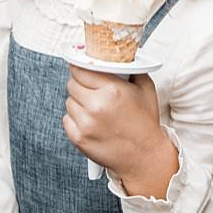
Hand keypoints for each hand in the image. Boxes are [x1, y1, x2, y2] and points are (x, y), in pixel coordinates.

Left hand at [63, 67, 176, 196]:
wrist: (143, 156)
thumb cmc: (145, 122)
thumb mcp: (145, 88)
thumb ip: (129, 68)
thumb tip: (113, 56)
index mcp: (112, 90)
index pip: (81, 69)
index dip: (82, 67)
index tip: (84, 69)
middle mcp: (96, 106)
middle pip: (72, 84)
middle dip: (81, 84)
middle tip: (92, 90)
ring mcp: (85, 124)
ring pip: (68, 101)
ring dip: (78, 102)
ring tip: (95, 109)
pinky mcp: (78, 138)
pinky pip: (67, 119)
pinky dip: (75, 118)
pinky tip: (91, 122)